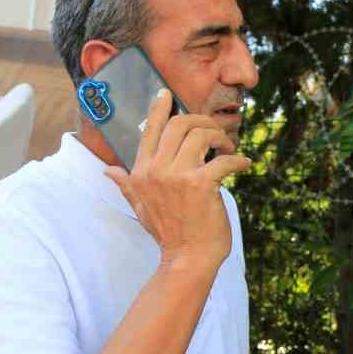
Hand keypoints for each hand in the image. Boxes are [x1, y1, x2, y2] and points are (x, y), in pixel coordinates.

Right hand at [105, 90, 252, 270]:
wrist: (187, 259)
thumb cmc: (169, 233)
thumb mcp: (140, 206)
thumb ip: (126, 184)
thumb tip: (108, 170)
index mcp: (140, 172)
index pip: (149, 131)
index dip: (159, 109)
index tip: (167, 94)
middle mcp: (155, 170)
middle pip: (179, 124)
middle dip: (202, 122)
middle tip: (216, 134)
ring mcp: (177, 176)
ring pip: (202, 134)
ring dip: (221, 138)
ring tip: (228, 150)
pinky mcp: (201, 184)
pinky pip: (224, 158)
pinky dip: (238, 159)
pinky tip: (244, 164)